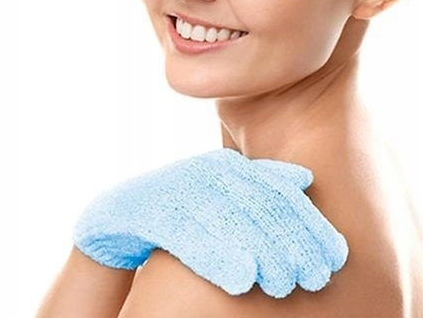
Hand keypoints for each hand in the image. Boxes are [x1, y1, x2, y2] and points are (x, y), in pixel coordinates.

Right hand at [72, 148, 348, 297]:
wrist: (116, 216)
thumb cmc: (179, 212)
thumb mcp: (221, 197)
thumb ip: (258, 188)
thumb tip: (304, 180)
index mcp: (226, 166)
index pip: (280, 192)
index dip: (311, 225)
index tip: (335, 259)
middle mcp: (203, 170)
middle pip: (259, 205)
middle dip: (291, 243)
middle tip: (312, 279)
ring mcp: (175, 187)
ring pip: (227, 219)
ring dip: (261, 253)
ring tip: (282, 285)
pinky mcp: (149, 210)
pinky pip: (188, 235)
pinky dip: (217, 257)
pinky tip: (241, 281)